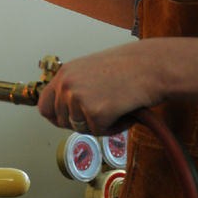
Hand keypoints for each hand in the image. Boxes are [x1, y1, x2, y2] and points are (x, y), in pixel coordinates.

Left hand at [38, 41, 163, 135]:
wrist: (153, 65)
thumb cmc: (129, 66)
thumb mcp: (91, 70)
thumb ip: (75, 87)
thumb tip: (65, 111)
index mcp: (64, 74)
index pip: (44, 106)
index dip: (56, 118)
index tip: (67, 121)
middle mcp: (66, 85)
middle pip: (63, 122)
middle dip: (82, 122)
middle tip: (104, 110)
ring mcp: (78, 99)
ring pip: (82, 128)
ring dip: (100, 124)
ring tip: (118, 105)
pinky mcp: (95, 113)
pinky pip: (100, 132)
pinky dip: (115, 126)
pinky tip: (125, 110)